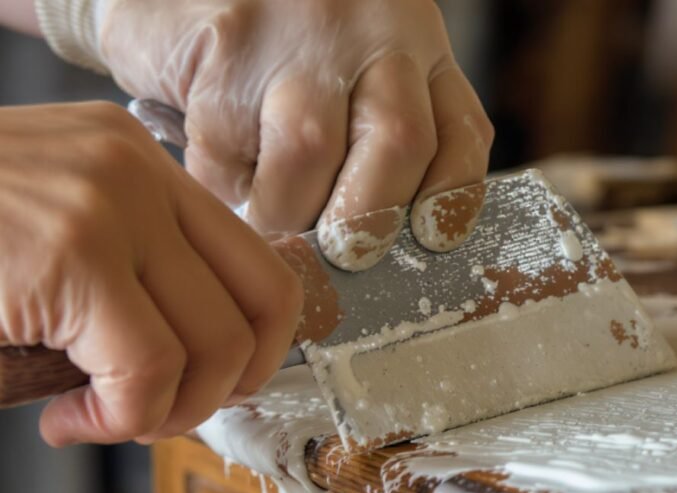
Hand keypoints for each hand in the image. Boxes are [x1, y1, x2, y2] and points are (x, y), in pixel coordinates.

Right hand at [0, 102, 301, 445]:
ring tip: (98, 418)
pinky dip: (120, 419)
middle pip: (264, 303)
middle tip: (159, 413)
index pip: (258, 260)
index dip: (256, 345)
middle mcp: (136, 170)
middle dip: (227, 387)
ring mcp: (108, 206)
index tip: (210, 383)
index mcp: (136, 161)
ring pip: (217, 346)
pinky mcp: (70, 255)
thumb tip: (204, 359)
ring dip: (165, 412)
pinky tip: (68, 420)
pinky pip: (148, 371)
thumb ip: (129, 274)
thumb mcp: (50, 233)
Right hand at [98, 0, 494, 268]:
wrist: (187, 4)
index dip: (451, 200)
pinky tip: (223, 168)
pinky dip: (225, 180)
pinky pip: (232, 141)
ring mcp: (303, 29)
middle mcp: (376, 29)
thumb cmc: (277, 67)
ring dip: (286, 208)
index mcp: (419, 50)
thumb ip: (381, 153)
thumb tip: (382, 252)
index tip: (430, 243)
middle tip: (338, 255)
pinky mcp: (231, 40)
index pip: (461, 133)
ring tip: (269, 218)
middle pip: (400, 140)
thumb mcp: (355, 91)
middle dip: (366, 220)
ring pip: (312, 146)